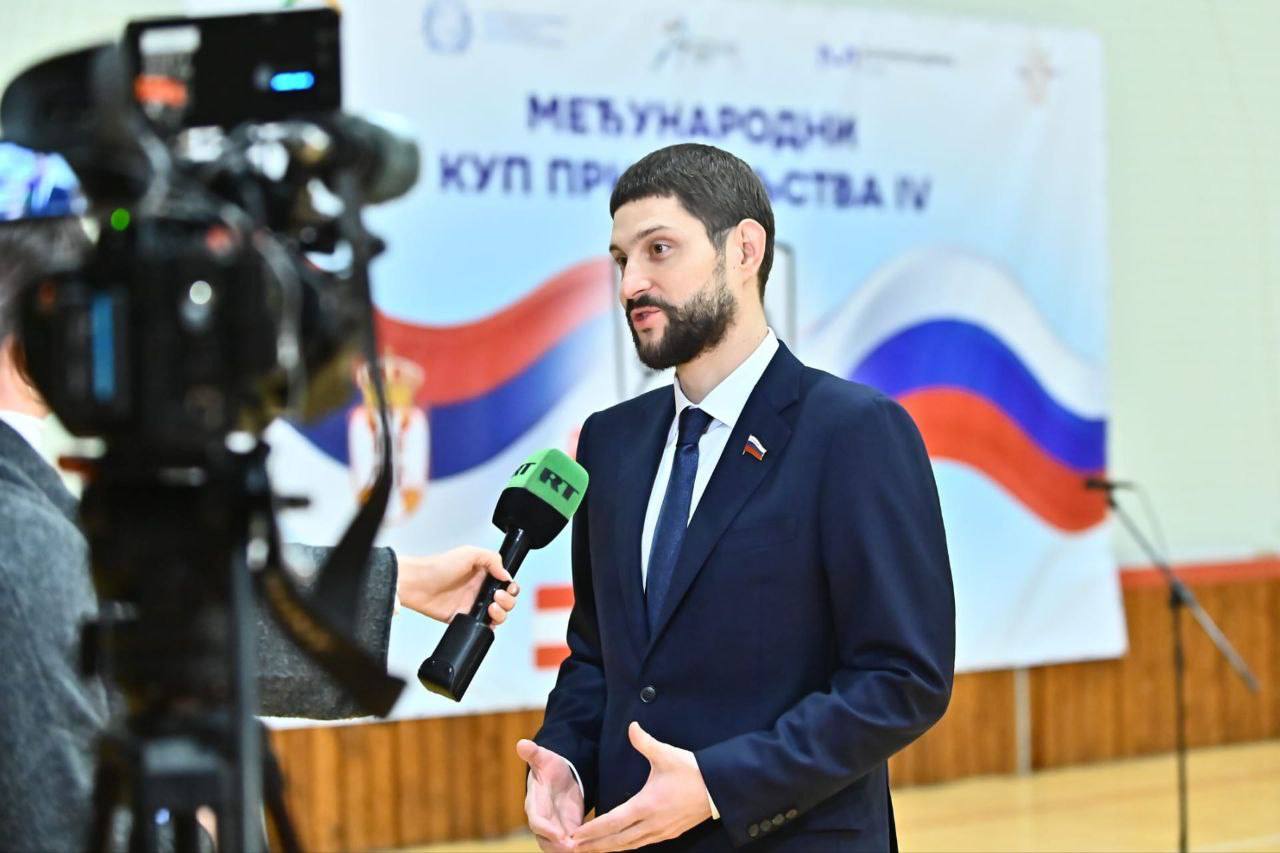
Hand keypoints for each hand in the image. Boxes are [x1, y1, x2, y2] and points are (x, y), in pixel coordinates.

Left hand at [396, 546, 518, 624]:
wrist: (418, 584)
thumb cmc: (439, 566)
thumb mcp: (469, 553)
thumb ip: (492, 559)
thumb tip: (506, 575)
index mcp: (484, 574)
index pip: (506, 583)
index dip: (511, 587)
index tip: (506, 587)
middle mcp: (480, 589)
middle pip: (507, 600)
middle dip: (508, 601)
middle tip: (496, 597)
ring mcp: (473, 604)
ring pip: (499, 614)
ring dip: (501, 613)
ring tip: (491, 608)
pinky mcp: (464, 618)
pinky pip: (483, 626)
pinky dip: (490, 626)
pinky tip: (486, 620)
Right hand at [517, 739, 584, 851]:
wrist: (559, 777)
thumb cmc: (549, 767)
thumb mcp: (544, 758)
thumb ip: (534, 754)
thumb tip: (521, 743)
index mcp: (535, 804)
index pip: (537, 821)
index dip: (546, 829)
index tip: (559, 835)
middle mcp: (543, 820)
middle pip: (546, 840)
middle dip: (558, 847)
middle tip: (573, 849)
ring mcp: (555, 828)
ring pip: (558, 847)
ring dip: (568, 851)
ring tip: (583, 851)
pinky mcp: (569, 830)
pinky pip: (571, 845)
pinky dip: (580, 848)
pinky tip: (593, 848)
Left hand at [570, 723, 710, 851]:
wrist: (719, 788)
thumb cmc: (692, 771)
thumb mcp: (666, 754)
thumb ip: (645, 742)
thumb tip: (631, 726)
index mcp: (647, 805)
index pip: (613, 822)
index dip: (592, 830)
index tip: (574, 835)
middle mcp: (652, 823)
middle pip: (617, 840)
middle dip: (593, 845)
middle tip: (572, 848)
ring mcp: (661, 831)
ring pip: (629, 845)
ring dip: (608, 848)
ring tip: (589, 850)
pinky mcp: (669, 833)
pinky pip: (642, 844)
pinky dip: (626, 846)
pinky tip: (618, 845)